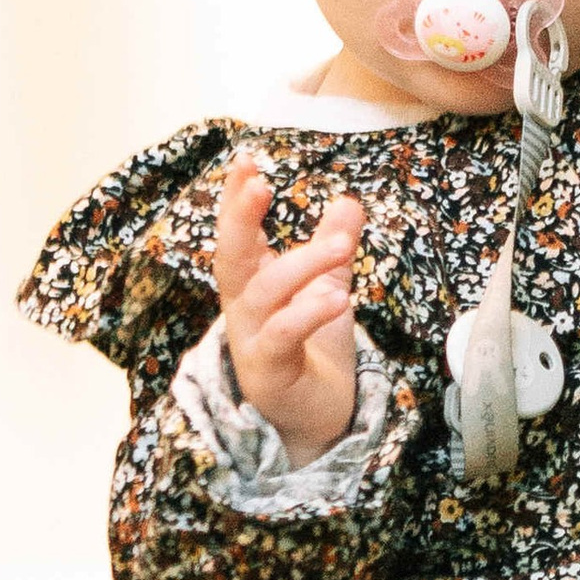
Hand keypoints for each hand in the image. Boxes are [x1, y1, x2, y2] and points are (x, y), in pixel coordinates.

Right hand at [214, 158, 364, 465]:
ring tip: (338, 246)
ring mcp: (252, 341)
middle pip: (231, 257)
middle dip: (239, 218)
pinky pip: (283, 337)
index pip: (238, 235)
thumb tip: (348, 200)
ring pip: (266, 294)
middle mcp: (244, 310)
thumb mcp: (326, 290)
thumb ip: (333, 248)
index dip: (236, 200)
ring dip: (301, 265)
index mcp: (252, 285)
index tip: (245, 160)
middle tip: (257, 181)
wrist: (316, 419)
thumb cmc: (313, 352)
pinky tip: (337, 298)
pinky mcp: (270, 372)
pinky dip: (307, 314)